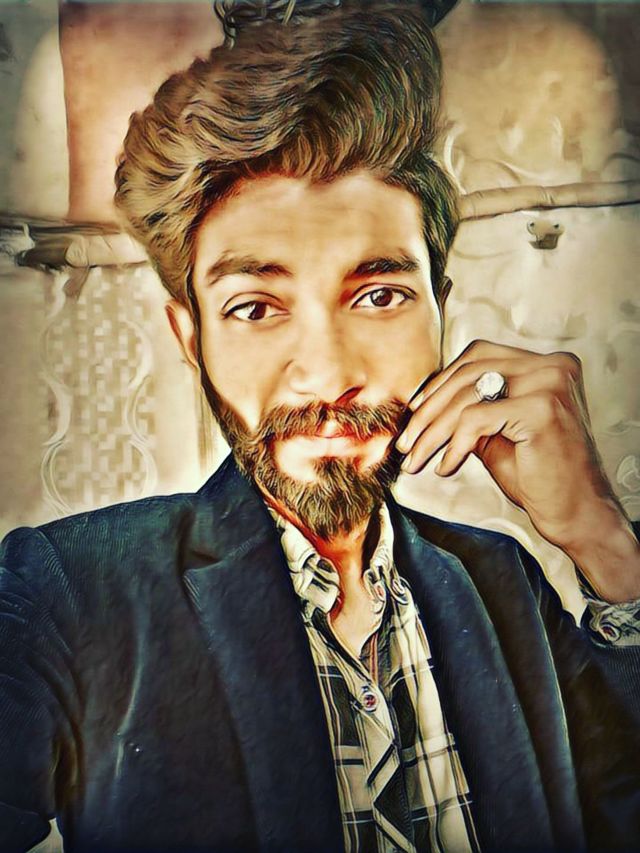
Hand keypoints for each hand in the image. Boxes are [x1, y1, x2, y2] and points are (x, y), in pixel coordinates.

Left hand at [396, 340, 639, 601]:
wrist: (576, 513)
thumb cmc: (539, 476)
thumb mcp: (497, 432)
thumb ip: (470, 408)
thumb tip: (423, 402)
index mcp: (547, 364)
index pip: (479, 356)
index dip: (441, 382)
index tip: (414, 411)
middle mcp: (552, 365)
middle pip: (469, 372)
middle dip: (430, 409)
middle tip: (406, 441)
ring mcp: (550, 383)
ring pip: (467, 396)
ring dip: (433, 431)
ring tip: (417, 458)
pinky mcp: (542, 409)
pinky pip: (476, 418)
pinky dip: (454, 444)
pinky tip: (446, 466)